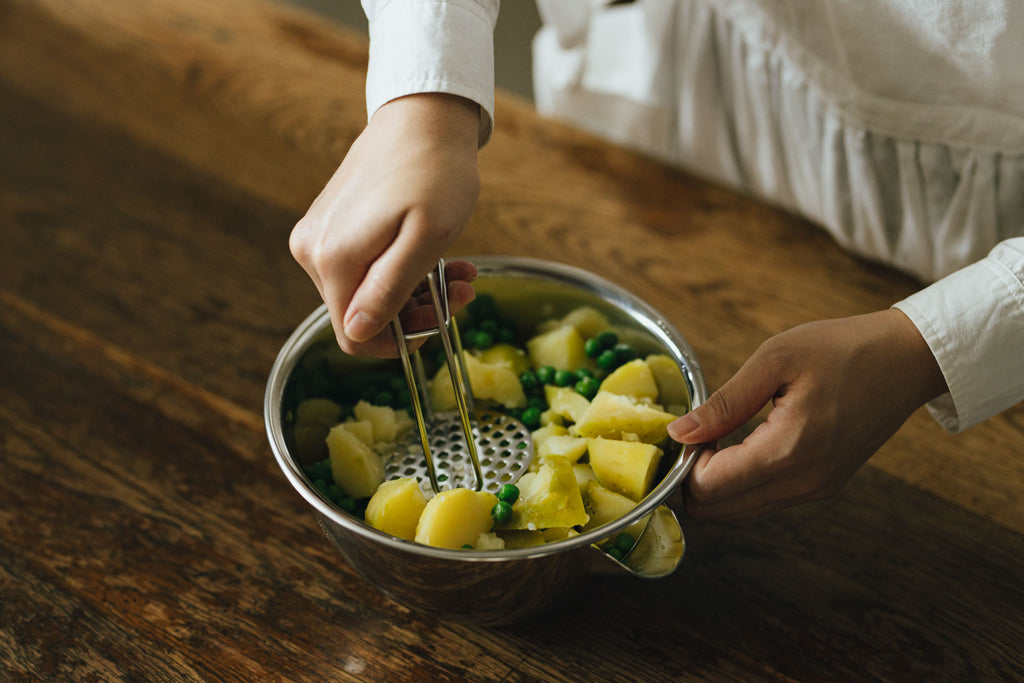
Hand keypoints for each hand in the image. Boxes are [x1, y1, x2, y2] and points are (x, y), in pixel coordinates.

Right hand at [290, 93, 481, 356]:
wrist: (423, 117)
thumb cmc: (435, 172)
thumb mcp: (426, 239)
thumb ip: (389, 289)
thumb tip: (357, 332)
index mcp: (333, 259)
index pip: (355, 336)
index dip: (400, 340)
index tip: (441, 319)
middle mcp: (312, 252)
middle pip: (362, 313)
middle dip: (416, 311)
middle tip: (461, 288)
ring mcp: (317, 237)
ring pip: (366, 291)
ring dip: (415, 290)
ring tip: (458, 271)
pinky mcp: (330, 225)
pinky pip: (363, 266)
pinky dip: (401, 268)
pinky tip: (436, 253)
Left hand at [668, 309, 947, 519]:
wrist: (907, 359)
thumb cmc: (844, 349)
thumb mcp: (775, 360)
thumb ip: (724, 403)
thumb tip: (680, 434)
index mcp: (789, 452)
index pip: (709, 489)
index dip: (685, 463)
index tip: (690, 429)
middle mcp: (804, 484)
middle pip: (718, 511)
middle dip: (694, 479)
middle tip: (700, 434)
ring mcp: (816, 490)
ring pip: (738, 512)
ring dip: (716, 483)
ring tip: (721, 436)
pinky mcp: (822, 487)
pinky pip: (764, 501)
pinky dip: (740, 483)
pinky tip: (742, 445)